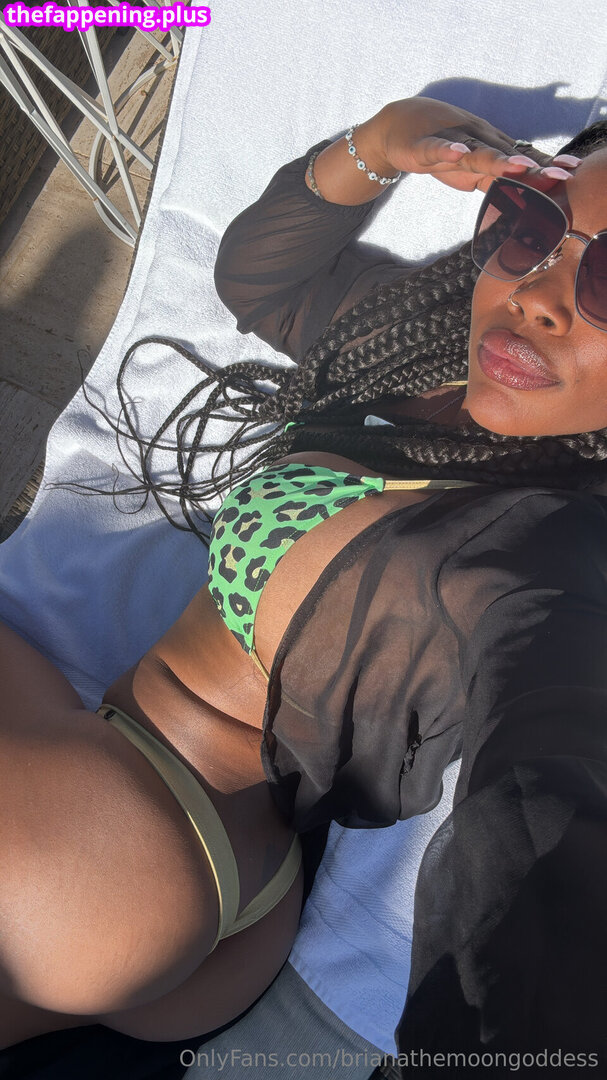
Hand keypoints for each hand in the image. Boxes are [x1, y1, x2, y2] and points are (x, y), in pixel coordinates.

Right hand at [380, 97, 579, 192]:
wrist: (398, 128)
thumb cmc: (442, 150)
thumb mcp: (471, 172)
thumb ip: (496, 184)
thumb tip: (523, 204)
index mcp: (490, 149)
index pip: (523, 158)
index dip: (546, 166)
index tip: (572, 174)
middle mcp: (476, 141)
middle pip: (508, 156)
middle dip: (535, 167)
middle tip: (560, 176)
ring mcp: (452, 142)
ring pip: (478, 152)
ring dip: (499, 160)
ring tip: (519, 167)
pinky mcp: (424, 146)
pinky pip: (437, 148)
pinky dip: (448, 150)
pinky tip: (458, 153)